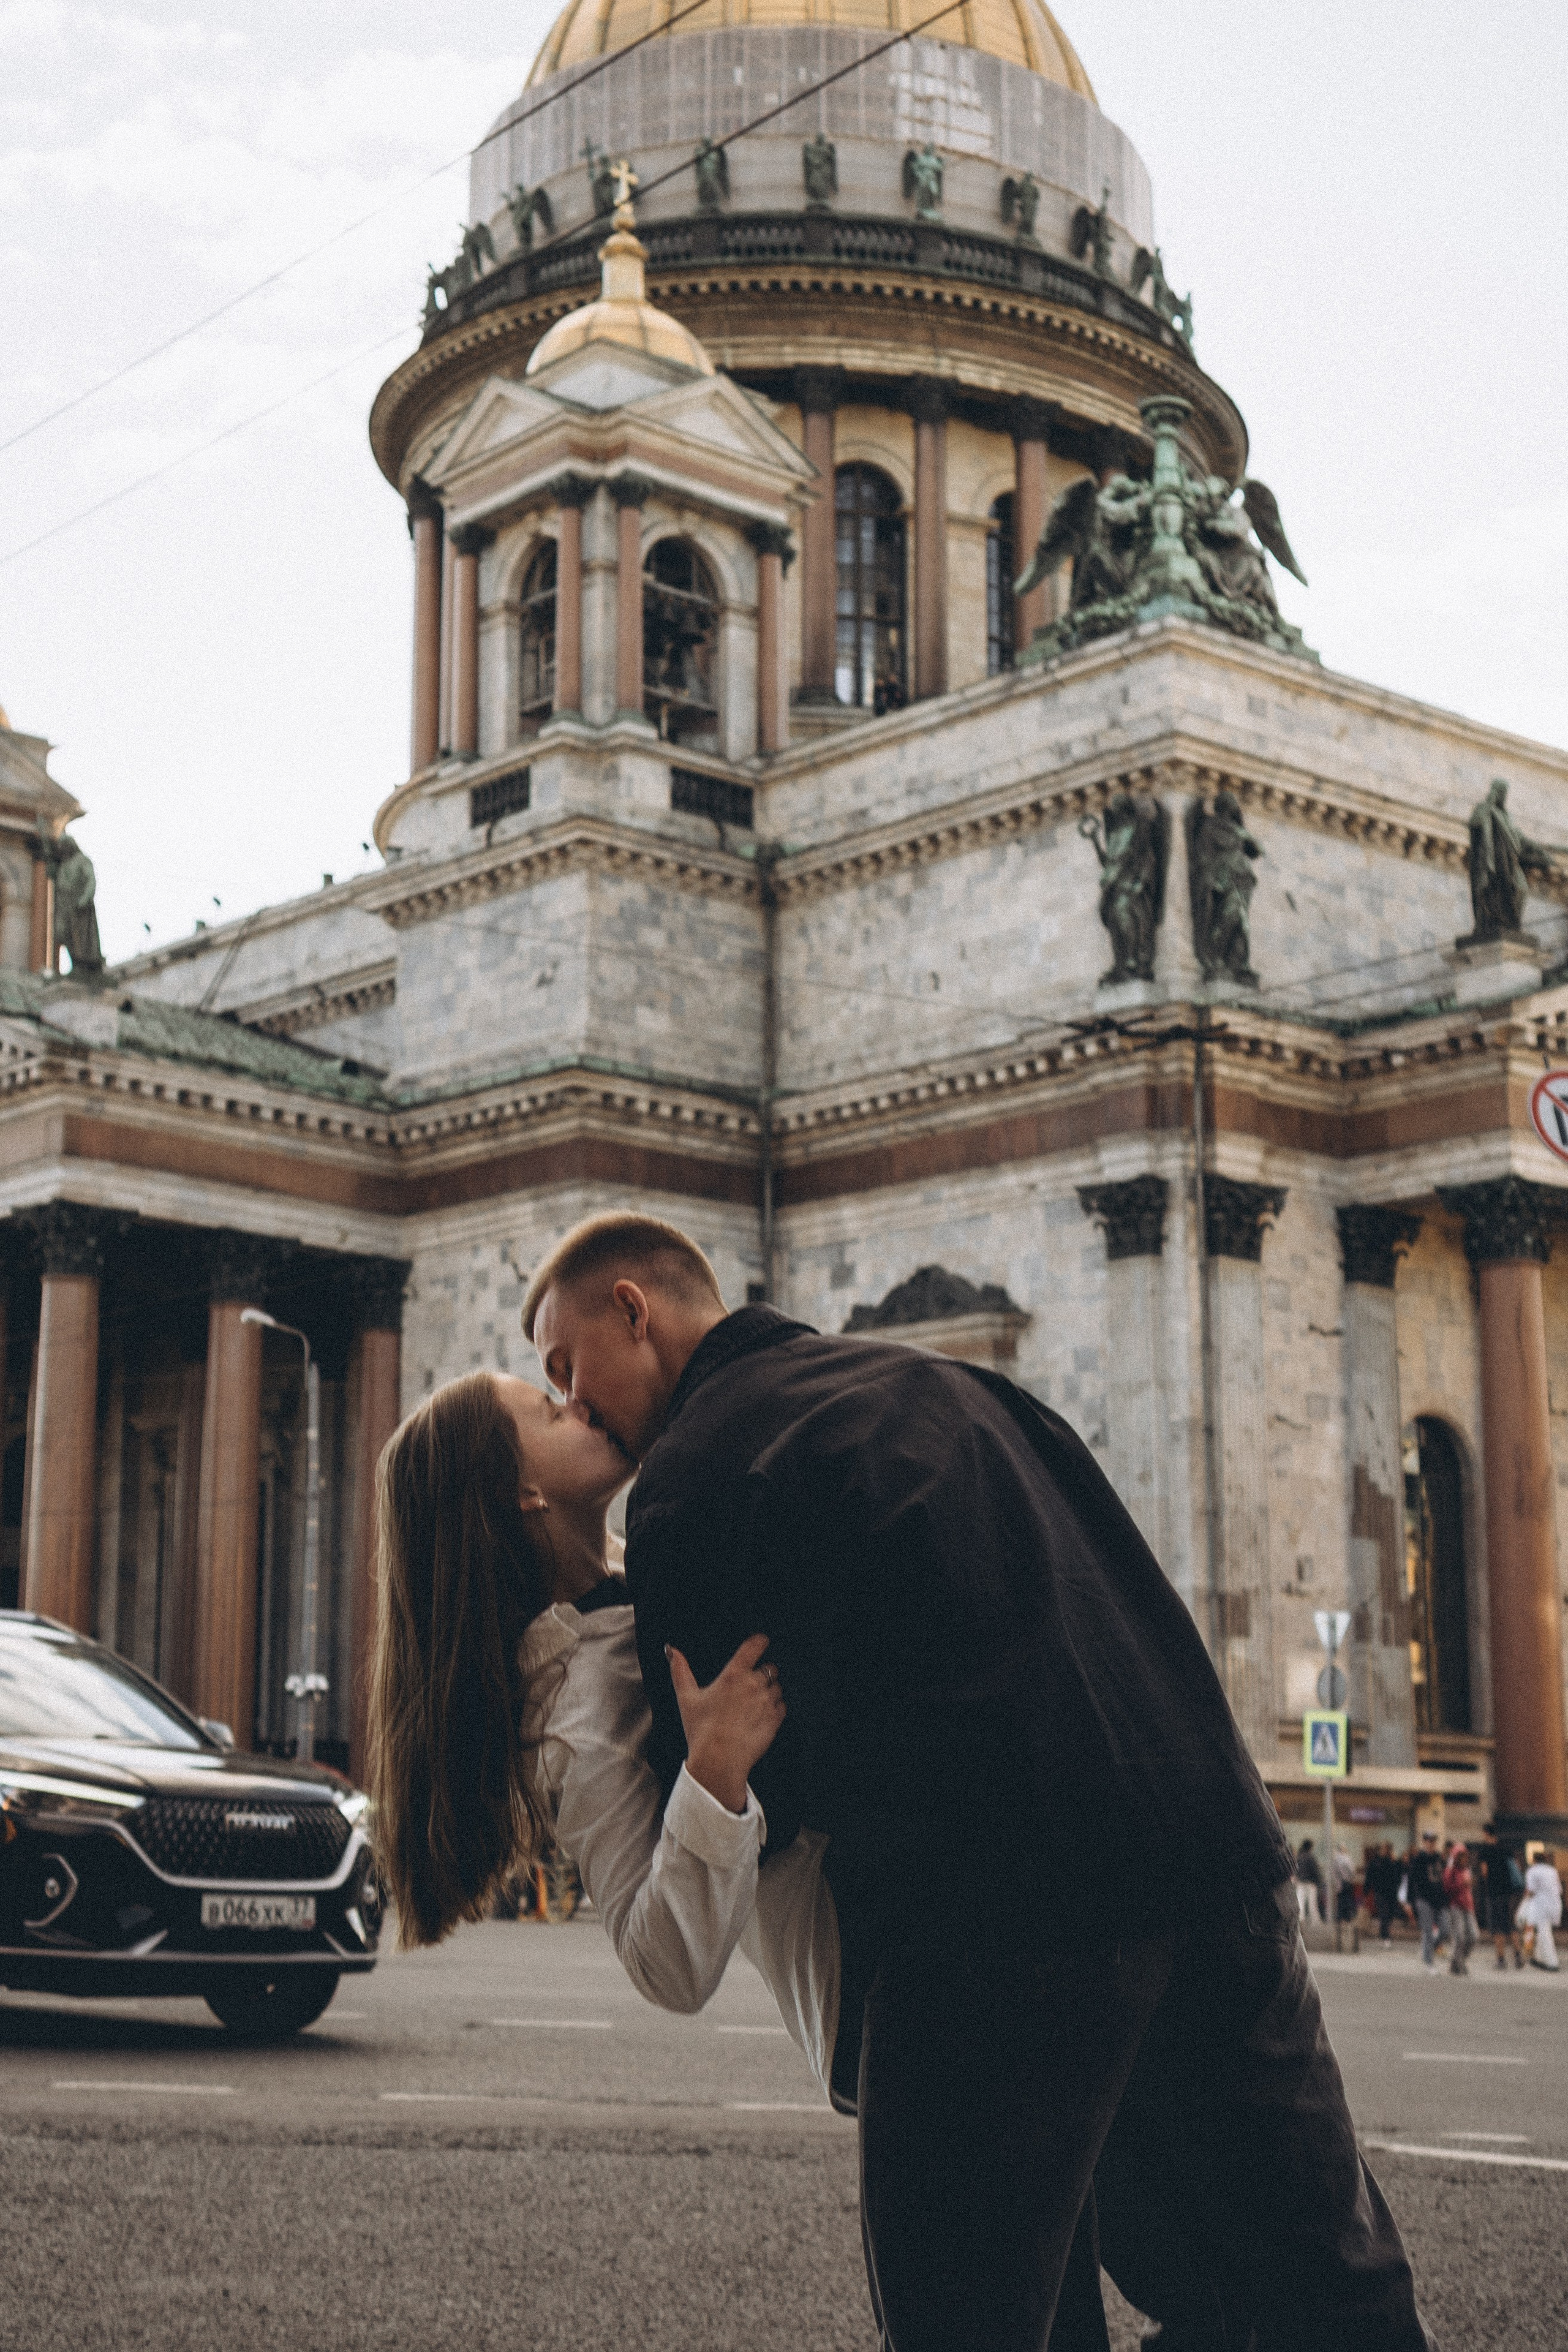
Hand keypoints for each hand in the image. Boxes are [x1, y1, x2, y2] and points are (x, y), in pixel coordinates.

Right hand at [666, 1633, 784, 1814]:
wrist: (719, 1760)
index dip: (760, 1641)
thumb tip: (670, 1649)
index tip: (761, 1642)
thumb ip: (679, 1670)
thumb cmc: (701, 1729)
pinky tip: (759, 1719)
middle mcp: (754, 1684)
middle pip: (769, 1668)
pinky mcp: (776, 1719)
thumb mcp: (686, 1698)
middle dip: (762, 1675)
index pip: (755, 1646)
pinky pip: (782, 1706)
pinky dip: (775, 1709)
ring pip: (777, 1687)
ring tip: (752, 1708)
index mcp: (733, 1675)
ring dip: (769, 1692)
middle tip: (748, 1689)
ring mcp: (767, 1701)